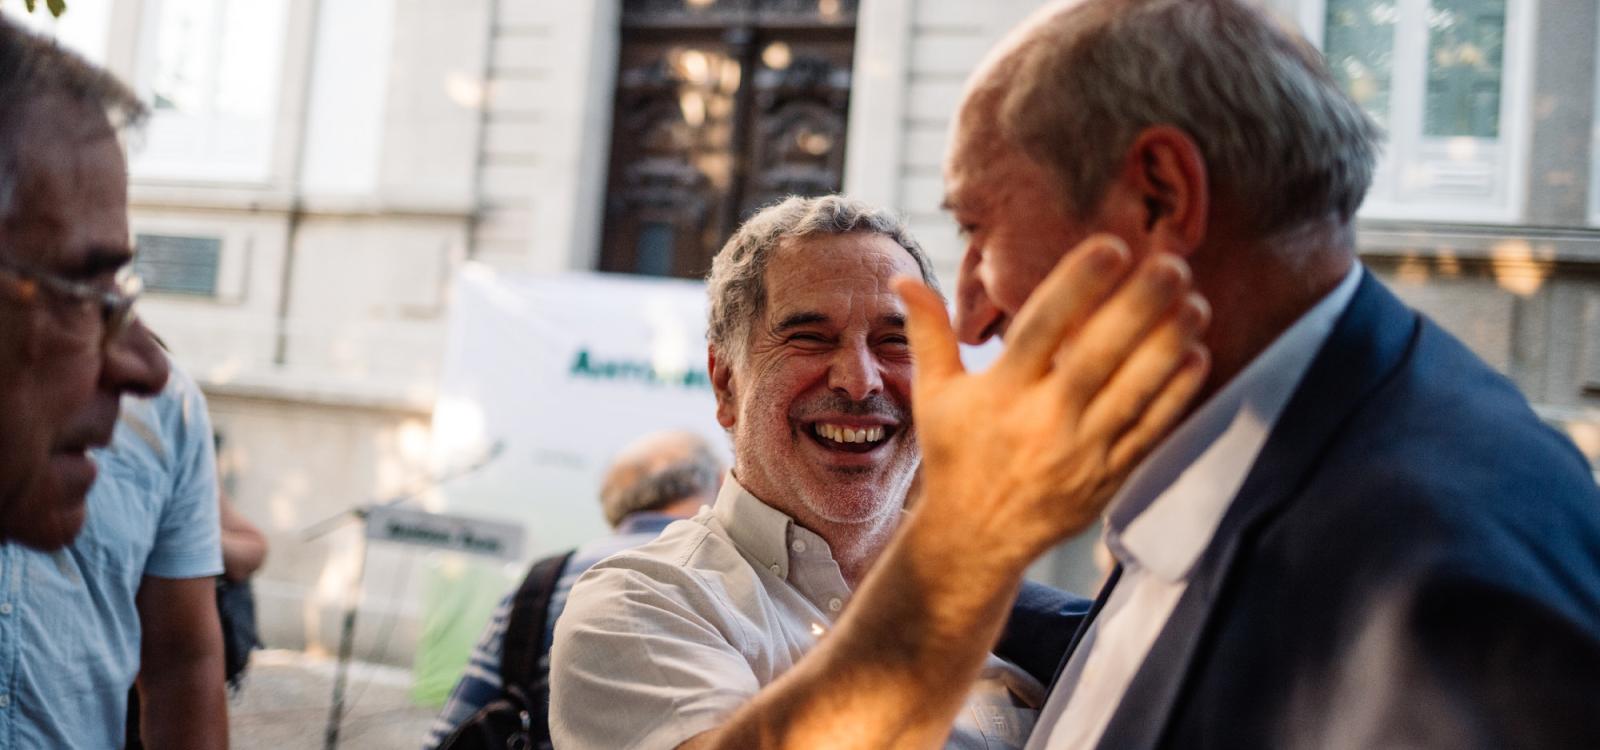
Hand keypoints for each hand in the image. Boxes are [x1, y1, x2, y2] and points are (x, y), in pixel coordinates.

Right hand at [893, 235, 1208, 567]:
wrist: (975, 539)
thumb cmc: (955, 457)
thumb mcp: (933, 395)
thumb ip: (929, 332)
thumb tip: (901, 277)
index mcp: (1001, 393)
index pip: (1041, 328)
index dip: (1078, 285)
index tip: (1111, 247)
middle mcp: (1043, 420)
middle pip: (1098, 356)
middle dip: (1139, 307)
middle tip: (1173, 264)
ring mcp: (1081, 451)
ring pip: (1134, 391)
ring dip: (1168, 344)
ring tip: (1195, 301)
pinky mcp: (1109, 476)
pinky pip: (1150, 431)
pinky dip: (1176, 394)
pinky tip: (1197, 355)